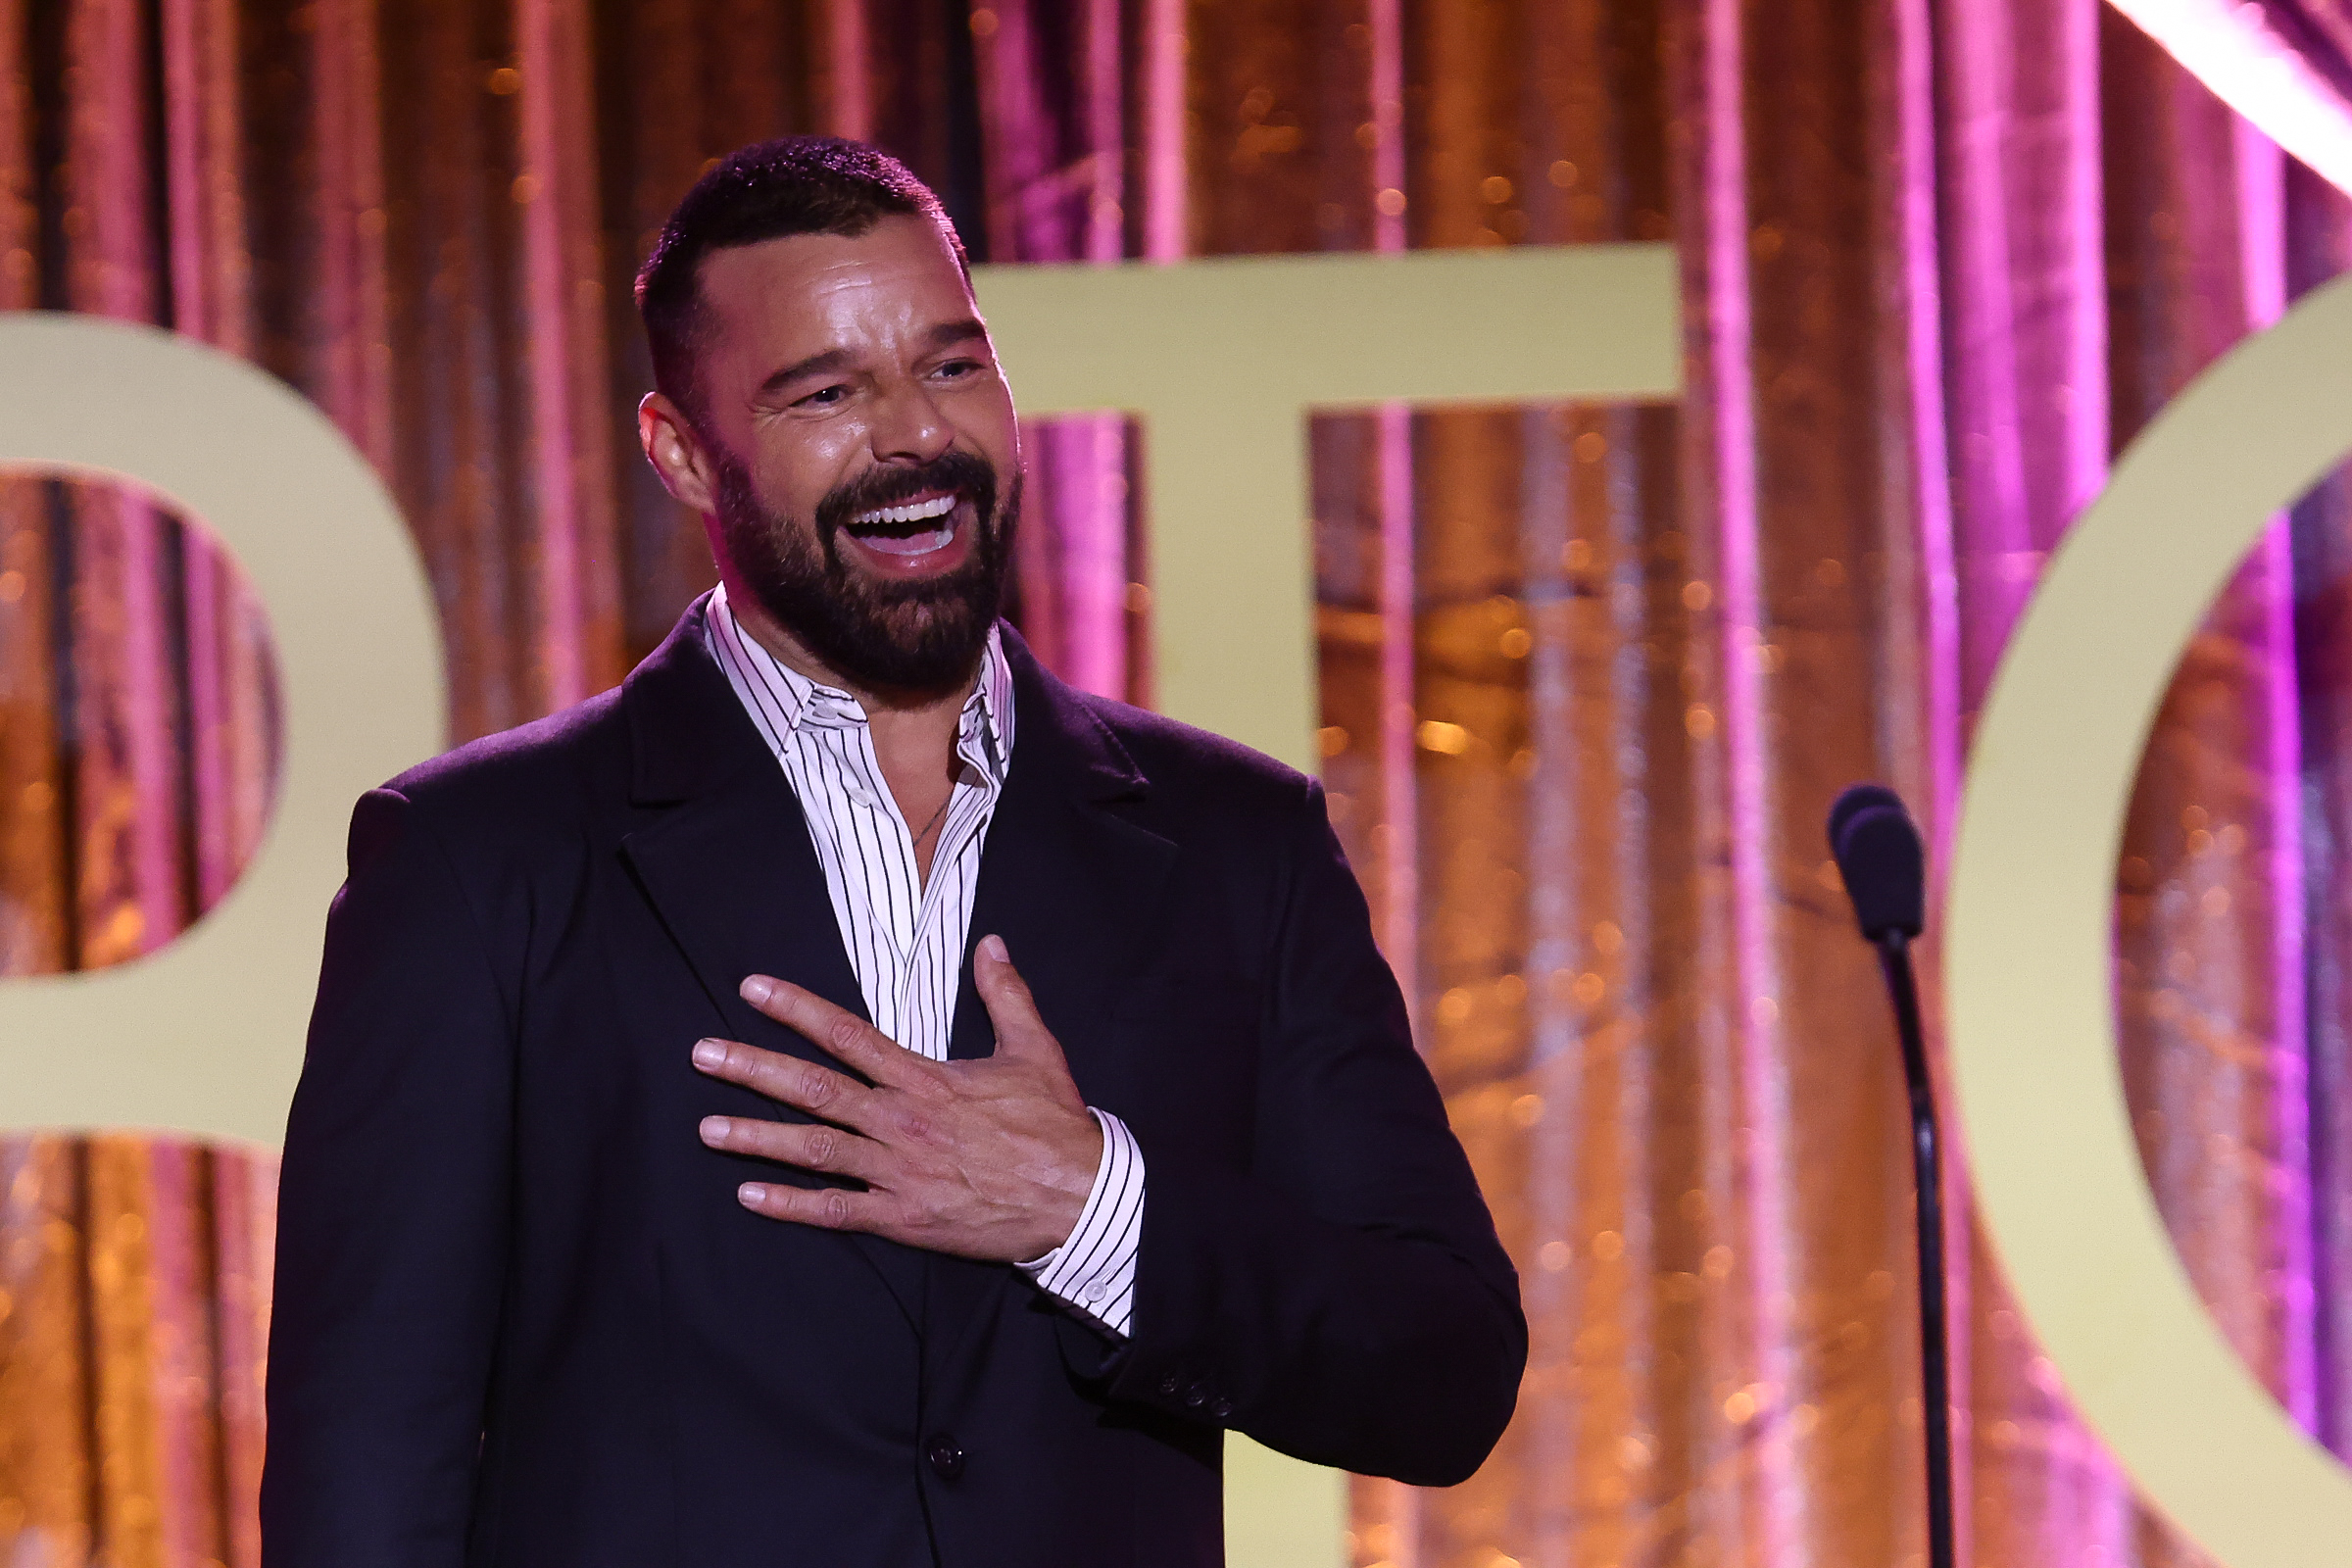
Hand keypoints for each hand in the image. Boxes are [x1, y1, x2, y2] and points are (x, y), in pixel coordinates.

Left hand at [690, 934, 1103, 1262]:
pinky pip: (836, 1211)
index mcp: (925, 1078)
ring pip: (812, 1150)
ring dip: (755, 1137)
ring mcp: (897, 1173)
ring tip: (706, 1129)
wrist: (1077, 1198)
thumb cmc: (1055, 1125)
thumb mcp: (1034, 1049)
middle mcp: (901, 1121)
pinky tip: (749, 1196)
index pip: (847, 1034)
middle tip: (702, 1054)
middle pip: (813, 1089)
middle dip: (753, 1069)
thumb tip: (991, 943)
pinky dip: (790, 1205)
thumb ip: (1005, 994)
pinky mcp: (903, 1218)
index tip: (752, 990)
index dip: (795, 1009)